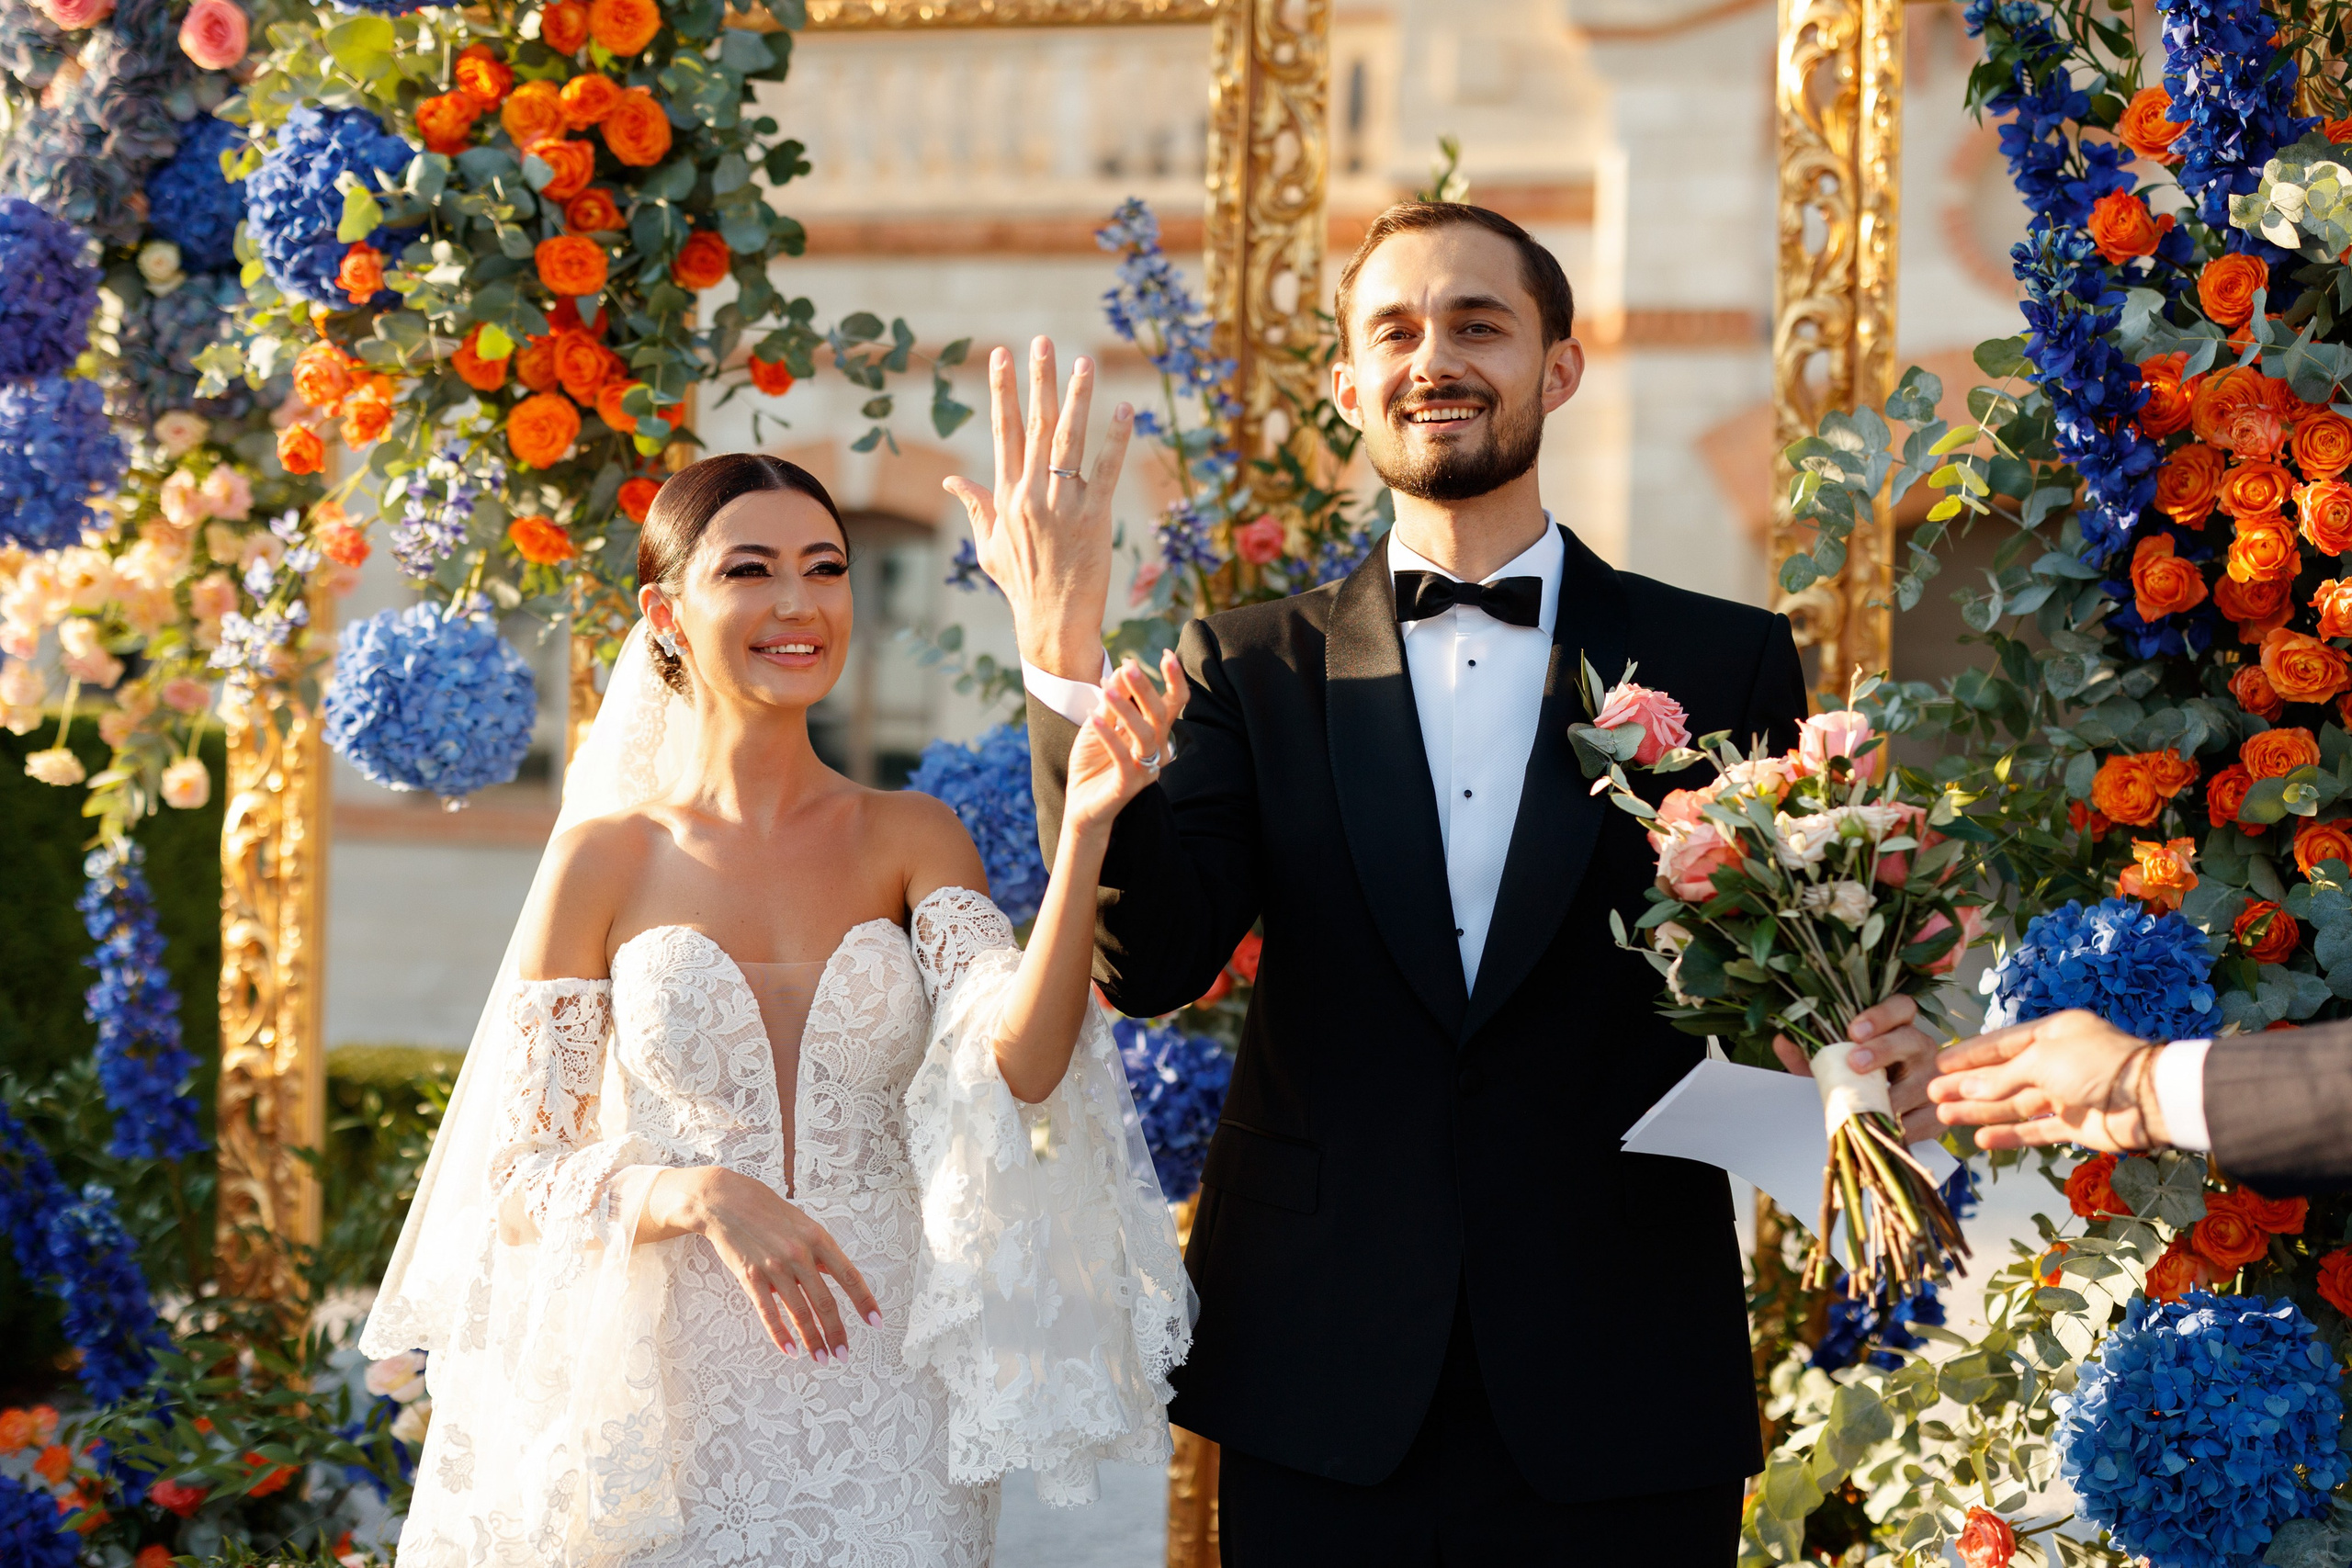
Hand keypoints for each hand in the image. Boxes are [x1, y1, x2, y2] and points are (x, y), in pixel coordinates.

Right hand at [655, 1166, 880, 1361]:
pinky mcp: (751, 1277)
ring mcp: (774, 1267)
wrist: (727, 1202)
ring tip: (821, 1358)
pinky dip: (780, 1335)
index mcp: (818, 1239)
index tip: (876, 1322)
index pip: (849, 1276)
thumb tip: (840, 1278)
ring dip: (812, 1340)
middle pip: (824, 1301)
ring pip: (799, 1312)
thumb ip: (821, 1253)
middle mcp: (799, 1254)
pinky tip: (790, 1351)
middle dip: (836, 1332)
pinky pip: (768, 1312)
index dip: (864, 1301)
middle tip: (844, 1355)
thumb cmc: (770, 1212)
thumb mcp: (805, 1224)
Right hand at [943, 338, 1133, 681]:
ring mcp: (1062, 505)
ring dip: (1078, 398)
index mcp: (1006, 495)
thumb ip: (976, 506)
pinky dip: (1115, 440)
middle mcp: (1031, 494)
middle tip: (1042, 341)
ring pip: (1069, 441)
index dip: (1003, 390)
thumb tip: (953, 479)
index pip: (1003, 431)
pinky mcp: (1093, 518)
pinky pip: (1105, 471)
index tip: (1002, 355)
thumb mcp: (989, 546)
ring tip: (1085, 362)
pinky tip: (1124, 411)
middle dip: (1038, 380)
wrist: (1051, 623)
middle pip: (1035, 425)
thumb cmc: (1020, 586)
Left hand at [1064, 652, 1187, 839]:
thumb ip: (1113, 701)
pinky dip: (1109, 737)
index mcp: (1154, 734)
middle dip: (1145, 688)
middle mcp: (1156, 751)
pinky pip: (1123, 759)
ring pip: (1145, 735)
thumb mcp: (1099, 724)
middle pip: (1160, 714)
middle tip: (1129, 665)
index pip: (1172, 704)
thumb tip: (1124, 668)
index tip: (1168, 653)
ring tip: (1105, 689)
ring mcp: (1145, 770)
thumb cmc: (1092, 762)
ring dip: (1126, 709)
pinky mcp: (1128, 786)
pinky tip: (1094, 719)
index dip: (1175, 680)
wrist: (1081, 805)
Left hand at [1772, 994, 1941, 1142]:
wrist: (1891, 1113)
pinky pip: (1924, 1120)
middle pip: (1912, 1039)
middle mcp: (1922, 1049)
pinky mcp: (1939, 1113)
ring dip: (1892, 1095)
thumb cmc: (1862, 1080)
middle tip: (1855, 1063)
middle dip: (1883, 1049)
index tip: (1853, 1030)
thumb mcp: (1835, 1066)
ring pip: (1920, 1084)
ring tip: (1867, 1104)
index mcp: (1899, 1027)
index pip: (1901, 1007)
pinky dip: (1902, 1125)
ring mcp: (1934, 1080)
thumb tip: (1781, 1042)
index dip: (1881, 1015)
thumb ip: (1811, 1055)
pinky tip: (1884, 1127)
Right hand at [1927, 1009, 2164, 1152]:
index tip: (1939, 1065)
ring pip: (2015, 1103)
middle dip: (1968, 1085)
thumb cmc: (2094, 1064)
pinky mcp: (2075, 1124)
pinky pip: (2035, 1129)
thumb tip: (1965, 1090)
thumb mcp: (2040, 1060)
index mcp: (2053, 1033)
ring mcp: (2066, 1094)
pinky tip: (1981, 1139)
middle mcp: (2058, 1061)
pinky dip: (2010, 1134)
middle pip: (2004, 1074)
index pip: (2001, 1043)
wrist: (2148, 1100)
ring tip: (1944, 1117)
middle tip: (1932, 1094)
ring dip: (1980, 1111)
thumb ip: (2001, 1078)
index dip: (1969, 1055)